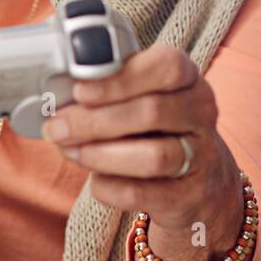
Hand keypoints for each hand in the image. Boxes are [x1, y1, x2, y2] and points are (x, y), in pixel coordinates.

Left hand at [43, 43, 243, 260]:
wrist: (198, 178)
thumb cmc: (156, 128)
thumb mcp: (142, 96)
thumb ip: (110, 88)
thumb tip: (58, 96)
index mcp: (188, 77)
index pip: (167, 67)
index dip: (121, 78)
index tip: (80, 90)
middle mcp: (202, 112)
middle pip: (153, 112)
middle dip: (95, 121)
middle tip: (58, 127)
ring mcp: (201, 155)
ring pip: (154, 156)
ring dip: (101, 155)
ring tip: (71, 152)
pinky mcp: (190, 194)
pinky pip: (142, 193)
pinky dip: (109, 187)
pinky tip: (96, 179)